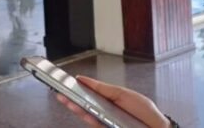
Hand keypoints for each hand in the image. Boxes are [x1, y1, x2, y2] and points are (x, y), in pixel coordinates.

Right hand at [55, 75, 169, 127]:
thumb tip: (83, 80)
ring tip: (63, 97)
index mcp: (109, 101)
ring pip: (85, 114)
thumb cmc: (145, 113)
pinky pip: (92, 122)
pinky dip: (84, 115)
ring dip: (73, 106)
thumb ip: (102, 88)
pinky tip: (77, 107)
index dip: (77, 88)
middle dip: (71, 97)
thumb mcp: (122, 94)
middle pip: (84, 104)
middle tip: (58, 89)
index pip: (89, 94)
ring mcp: (104, 122)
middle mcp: (105, 112)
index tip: (66, 81)